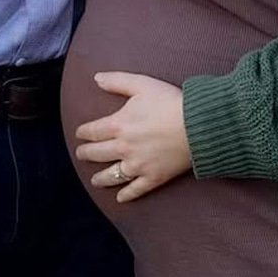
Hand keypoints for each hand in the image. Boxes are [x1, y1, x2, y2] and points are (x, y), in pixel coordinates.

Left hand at [74, 72, 191, 202]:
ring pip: (112, 176)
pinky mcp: (153, 177)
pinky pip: (135, 190)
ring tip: (94, 181)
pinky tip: (120, 198)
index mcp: (118, 124)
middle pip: (98, 154)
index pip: (93, 131)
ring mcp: (138, 165)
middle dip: (86, 154)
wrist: (197, 125)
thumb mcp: (141, 84)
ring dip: (100, 179)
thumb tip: (96, 78)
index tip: (79, 134)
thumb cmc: (170, 101)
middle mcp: (124, 147)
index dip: (83, 132)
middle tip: (81, 155)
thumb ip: (117, 81)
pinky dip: (126, 195)